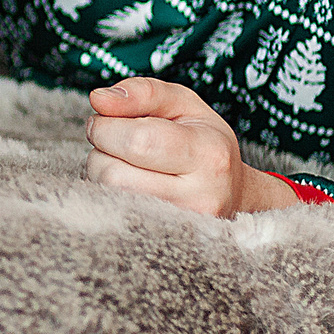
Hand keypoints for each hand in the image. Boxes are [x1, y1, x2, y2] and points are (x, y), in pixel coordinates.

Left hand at [85, 78, 298, 218]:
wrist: (234, 194)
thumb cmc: (204, 143)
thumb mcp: (184, 104)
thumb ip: (142, 93)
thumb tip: (99, 100)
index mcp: (209, 154)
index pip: (138, 141)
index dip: (107, 127)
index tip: (107, 119)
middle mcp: (200, 197)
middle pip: (114, 174)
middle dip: (100, 149)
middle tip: (113, 141)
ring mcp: (181, 226)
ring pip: (108, 196)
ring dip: (102, 171)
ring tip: (124, 162)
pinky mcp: (162, 240)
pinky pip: (113, 213)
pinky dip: (108, 193)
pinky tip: (127, 182)